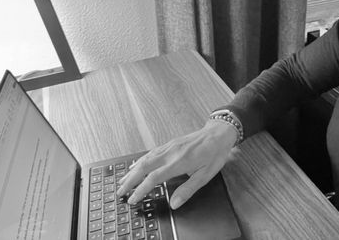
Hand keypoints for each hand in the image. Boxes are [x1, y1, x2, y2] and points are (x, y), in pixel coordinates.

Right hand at [117, 119, 237, 208]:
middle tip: (120, 192)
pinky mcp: (170, 143)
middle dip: (130, 180)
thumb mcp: (206, 175)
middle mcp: (171, 153)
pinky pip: (151, 153)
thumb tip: (174, 203)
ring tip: (123, 181)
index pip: (154, 177)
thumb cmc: (214, 154)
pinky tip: (135, 165)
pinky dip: (140, 161)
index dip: (141, 190)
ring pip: (145, 159)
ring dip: (132, 171)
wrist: (218, 133)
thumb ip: (188, 189)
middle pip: (144, 167)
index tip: (132, 199)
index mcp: (179, 162)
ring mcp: (169, 146)